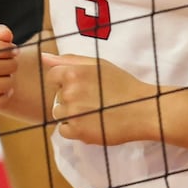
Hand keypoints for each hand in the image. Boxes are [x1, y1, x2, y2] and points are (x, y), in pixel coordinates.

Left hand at [41, 53, 160, 145]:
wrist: (143, 110)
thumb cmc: (122, 84)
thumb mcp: (98, 65)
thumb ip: (69, 60)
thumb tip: (43, 57)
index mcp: (72, 72)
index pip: (52, 77)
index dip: (65, 82)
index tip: (81, 87)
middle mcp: (69, 92)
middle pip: (57, 96)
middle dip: (70, 99)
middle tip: (92, 101)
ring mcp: (73, 112)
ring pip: (59, 114)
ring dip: (71, 115)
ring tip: (93, 113)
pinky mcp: (78, 131)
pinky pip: (64, 130)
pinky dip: (75, 129)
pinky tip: (92, 123)